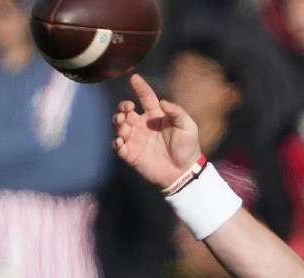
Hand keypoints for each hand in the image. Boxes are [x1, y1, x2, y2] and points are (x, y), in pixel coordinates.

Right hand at [112, 74, 202, 189]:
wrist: (184, 172)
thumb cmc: (188, 148)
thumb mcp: (188, 127)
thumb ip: (177, 112)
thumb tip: (163, 102)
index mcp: (156, 116)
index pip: (146, 98)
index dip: (140, 88)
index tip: (134, 78)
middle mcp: (143, 125)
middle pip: (126, 111)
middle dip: (122, 107)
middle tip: (126, 109)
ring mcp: (136, 140)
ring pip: (119, 126)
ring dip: (117, 122)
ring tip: (123, 123)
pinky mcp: (131, 154)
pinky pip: (118, 147)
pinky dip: (116, 143)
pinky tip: (120, 141)